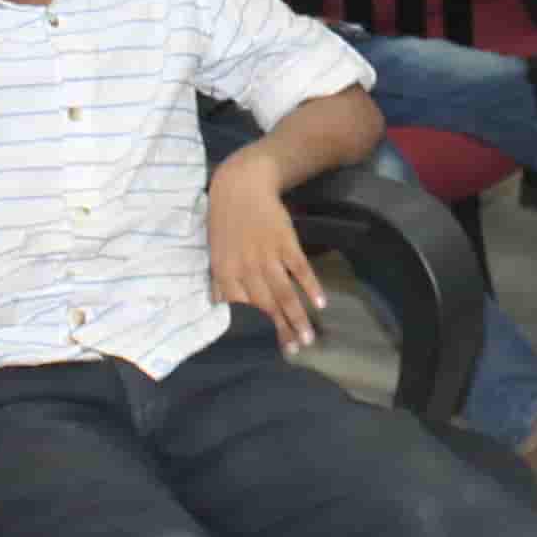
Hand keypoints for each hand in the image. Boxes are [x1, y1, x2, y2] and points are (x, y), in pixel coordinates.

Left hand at [206, 155, 325, 351]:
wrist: (241, 186)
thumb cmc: (225, 222)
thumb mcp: (215, 253)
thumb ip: (219, 282)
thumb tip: (219, 308)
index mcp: (226, 272)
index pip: (240, 308)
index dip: (253, 329)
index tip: (264, 348)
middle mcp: (247, 267)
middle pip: (266, 305)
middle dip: (280, 330)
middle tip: (294, 350)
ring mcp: (268, 255)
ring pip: (284, 292)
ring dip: (297, 316)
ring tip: (309, 336)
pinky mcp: (286, 241)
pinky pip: (299, 268)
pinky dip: (310, 285)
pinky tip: (320, 302)